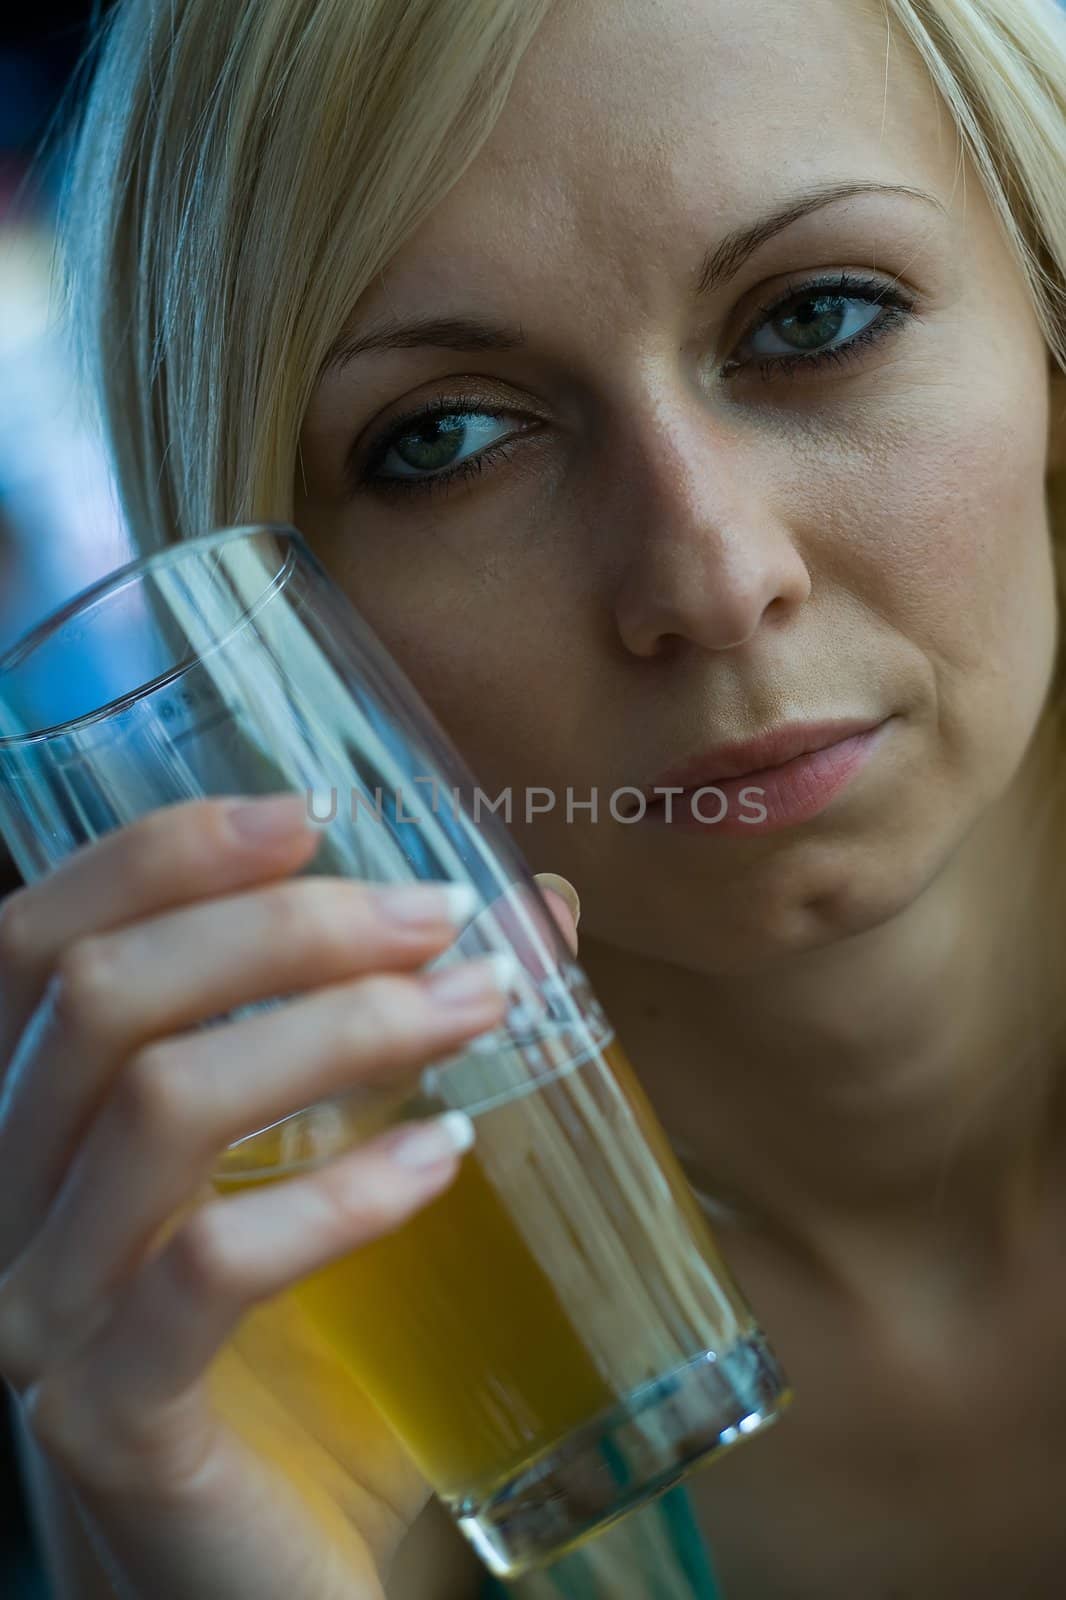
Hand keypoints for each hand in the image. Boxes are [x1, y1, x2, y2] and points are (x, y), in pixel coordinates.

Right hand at [0, 793, 577, 1599]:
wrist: (276, 1576)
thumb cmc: (306, 1360)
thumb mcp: (339, 1173)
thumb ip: (406, 1037)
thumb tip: (539, 908)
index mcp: (36, 1124)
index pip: (36, 940)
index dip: (158, 855)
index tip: (315, 817)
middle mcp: (4, 1203)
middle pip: (102, 996)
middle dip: (284, 929)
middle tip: (440, 918)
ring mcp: (40, 1314)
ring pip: (156, 1104)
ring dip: (336, 1030)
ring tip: (477, 1008)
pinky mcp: (110, 1414)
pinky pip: (209, 1267)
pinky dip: (339, 1189)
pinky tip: (448, 1155)